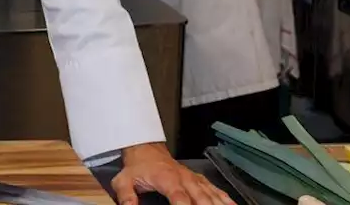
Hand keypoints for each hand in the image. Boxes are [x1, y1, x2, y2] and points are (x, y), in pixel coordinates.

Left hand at [112, 143, 234, 204]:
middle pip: (201, 198)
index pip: (179, 197)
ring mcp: (194, 179)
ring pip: (211, 195)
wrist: (146, 149)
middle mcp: (184, 179)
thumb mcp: (123, 180)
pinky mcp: (199, 180)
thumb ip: (126, 196)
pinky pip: (216, 190)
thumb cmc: (137, 167)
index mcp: (167, 179)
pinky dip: (225, 199)